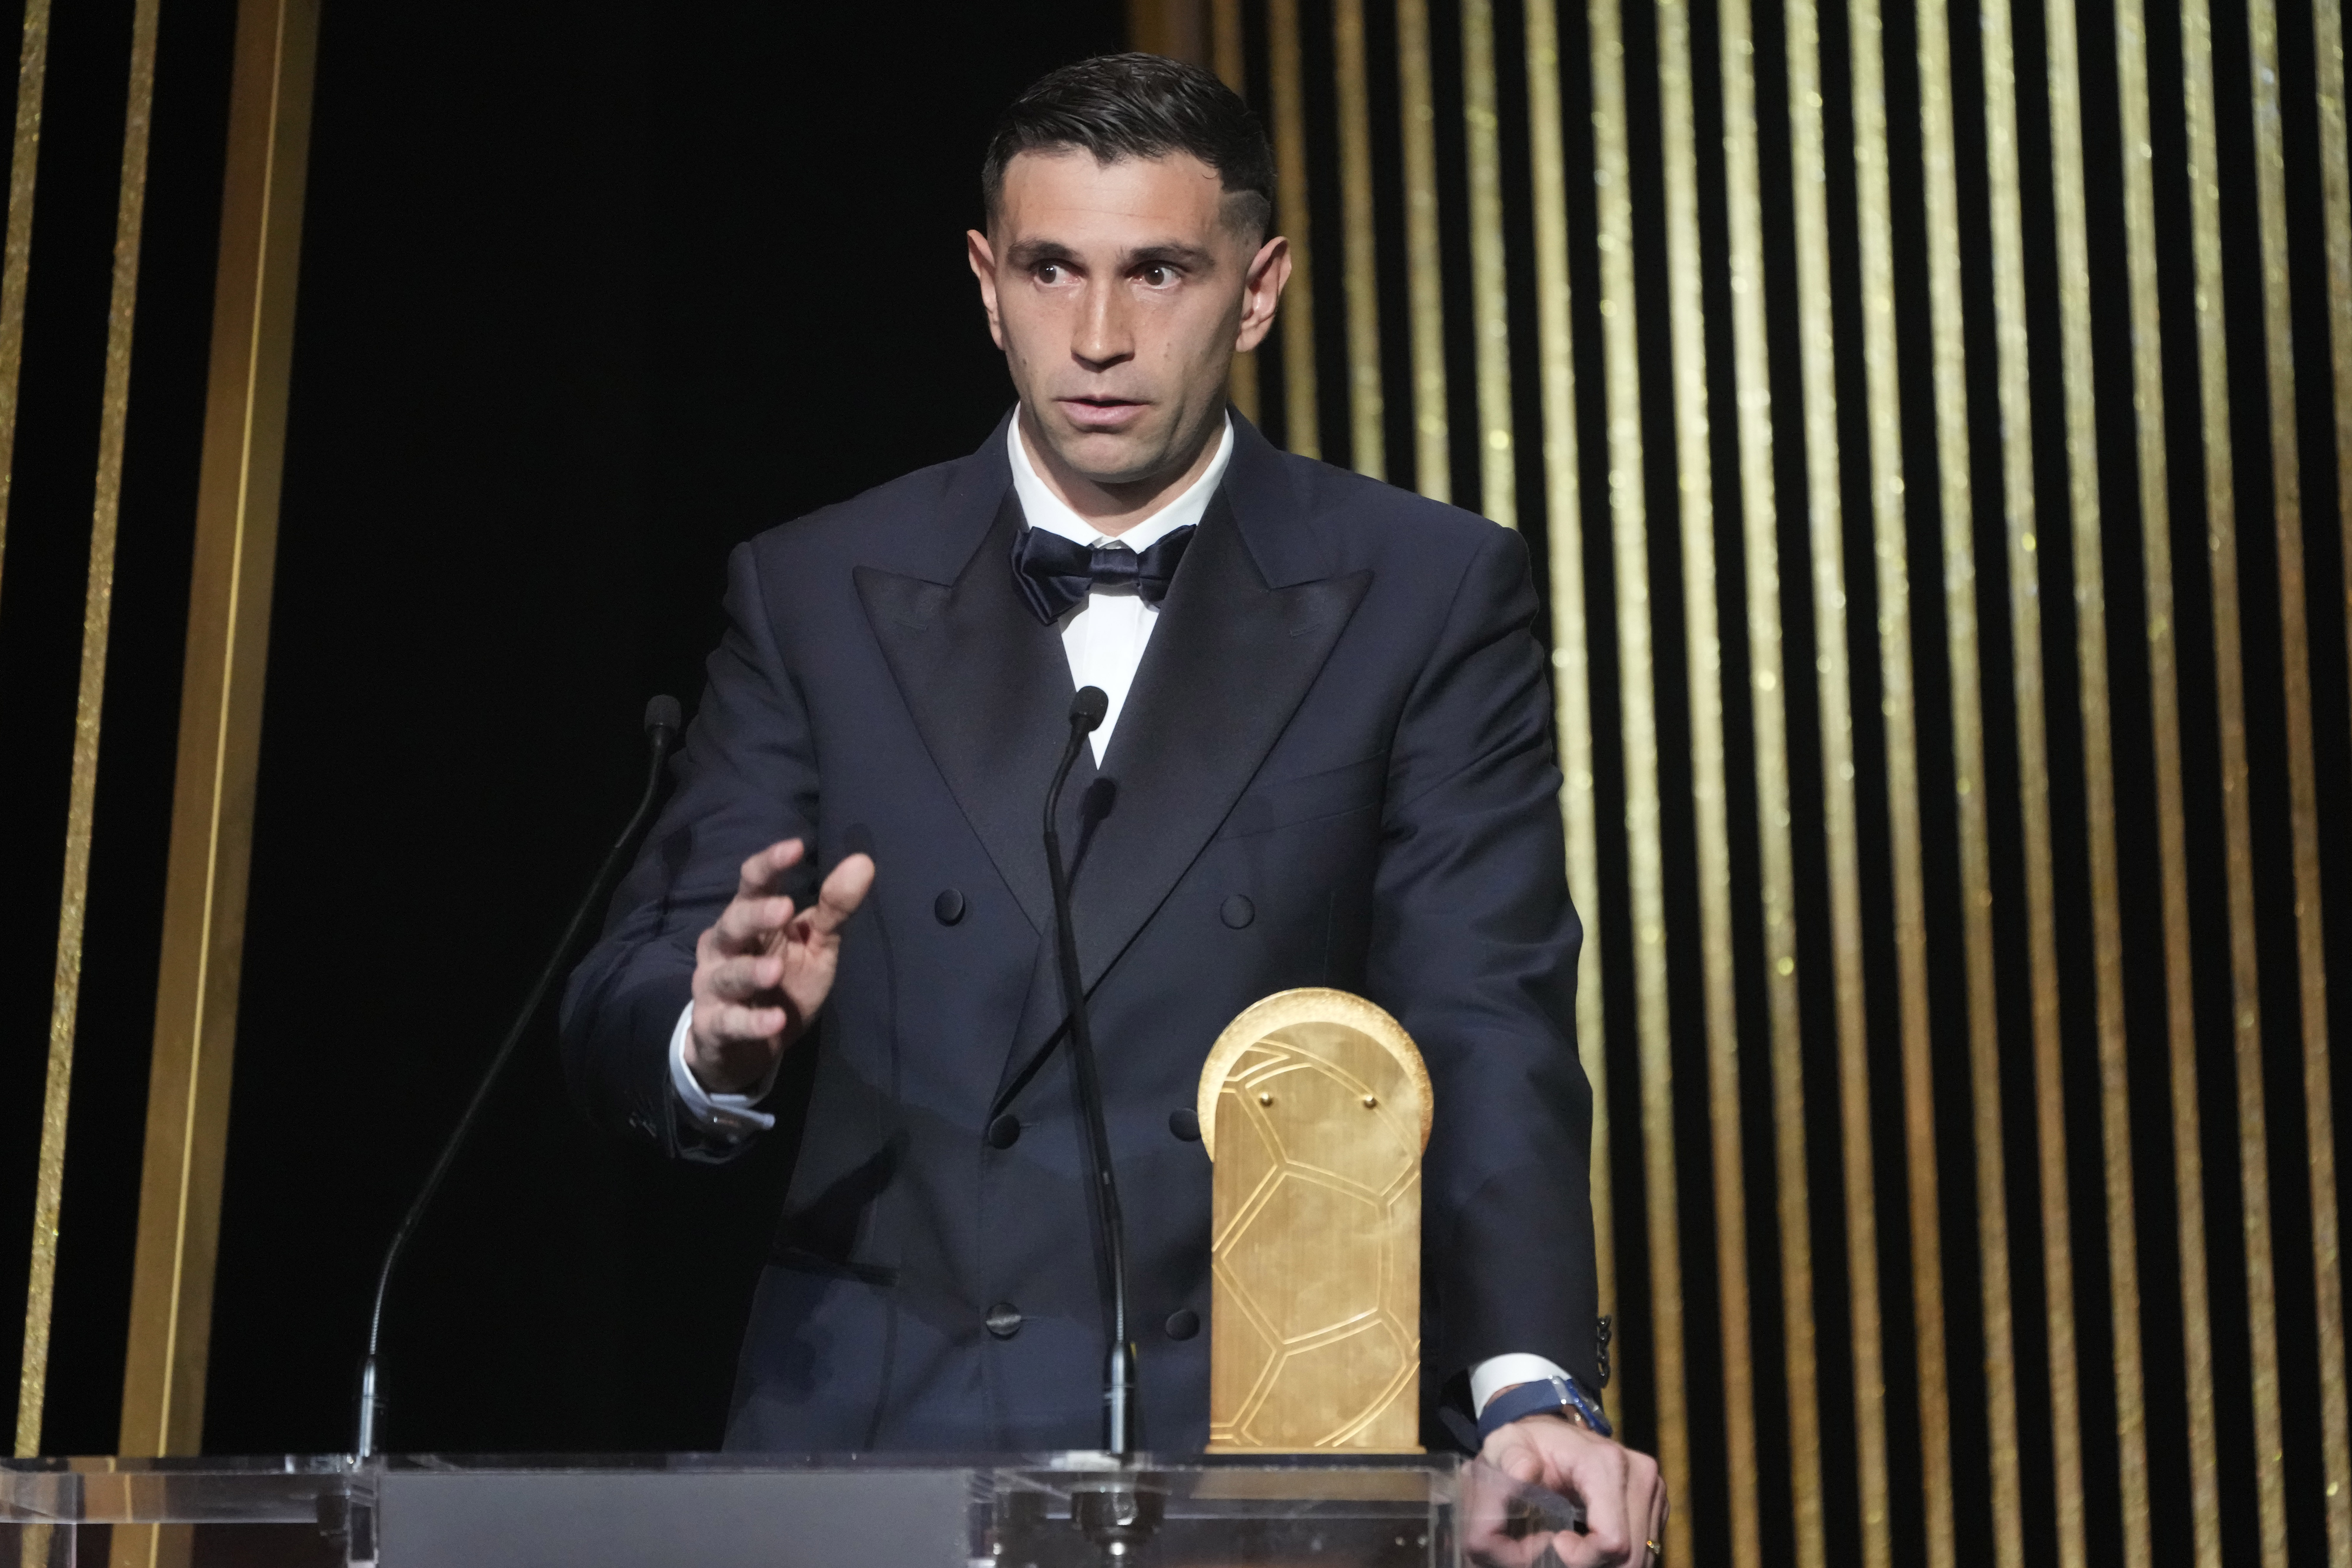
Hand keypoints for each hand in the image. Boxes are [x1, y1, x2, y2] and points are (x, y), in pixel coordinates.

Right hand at [687, 839, 873, 1093]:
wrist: (747, 1046)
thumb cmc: (783, 983)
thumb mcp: (814, 945)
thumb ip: (833, 907)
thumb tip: (864, 861)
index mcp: (749, 919)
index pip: (753, 884)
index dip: (770, 864)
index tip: (797, 847)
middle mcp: (724, 947)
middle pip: (732, 924)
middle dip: (755, 916)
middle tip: (783, 908)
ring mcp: (714, 987)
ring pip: (727, 974)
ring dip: (750, 971)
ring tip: (775, 971)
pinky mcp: (713, 1026)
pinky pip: (728, 1023)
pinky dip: (751, 1022)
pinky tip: (774, 1021)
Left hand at [1469, 1412, 1666, 1566]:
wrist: (1548, 1433)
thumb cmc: (1524, 1446)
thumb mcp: (1503, 1447)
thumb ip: (1506, 1463)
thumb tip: (1525, 1472)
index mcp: (1606, 1462)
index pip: (1613, 1540)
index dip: (1582, 1558)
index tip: (1554, 1543)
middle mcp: (1639, 1474)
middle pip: (1630, 1557)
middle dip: (1592, 1565)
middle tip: (1559, 1549)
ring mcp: (1653, 1489)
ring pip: (1640, 1558)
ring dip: (1604, 1564)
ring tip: (1572, 1547)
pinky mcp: (1655, 1504)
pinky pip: (1645, 1550)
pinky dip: (1615, 1558)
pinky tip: (1590, 1544)